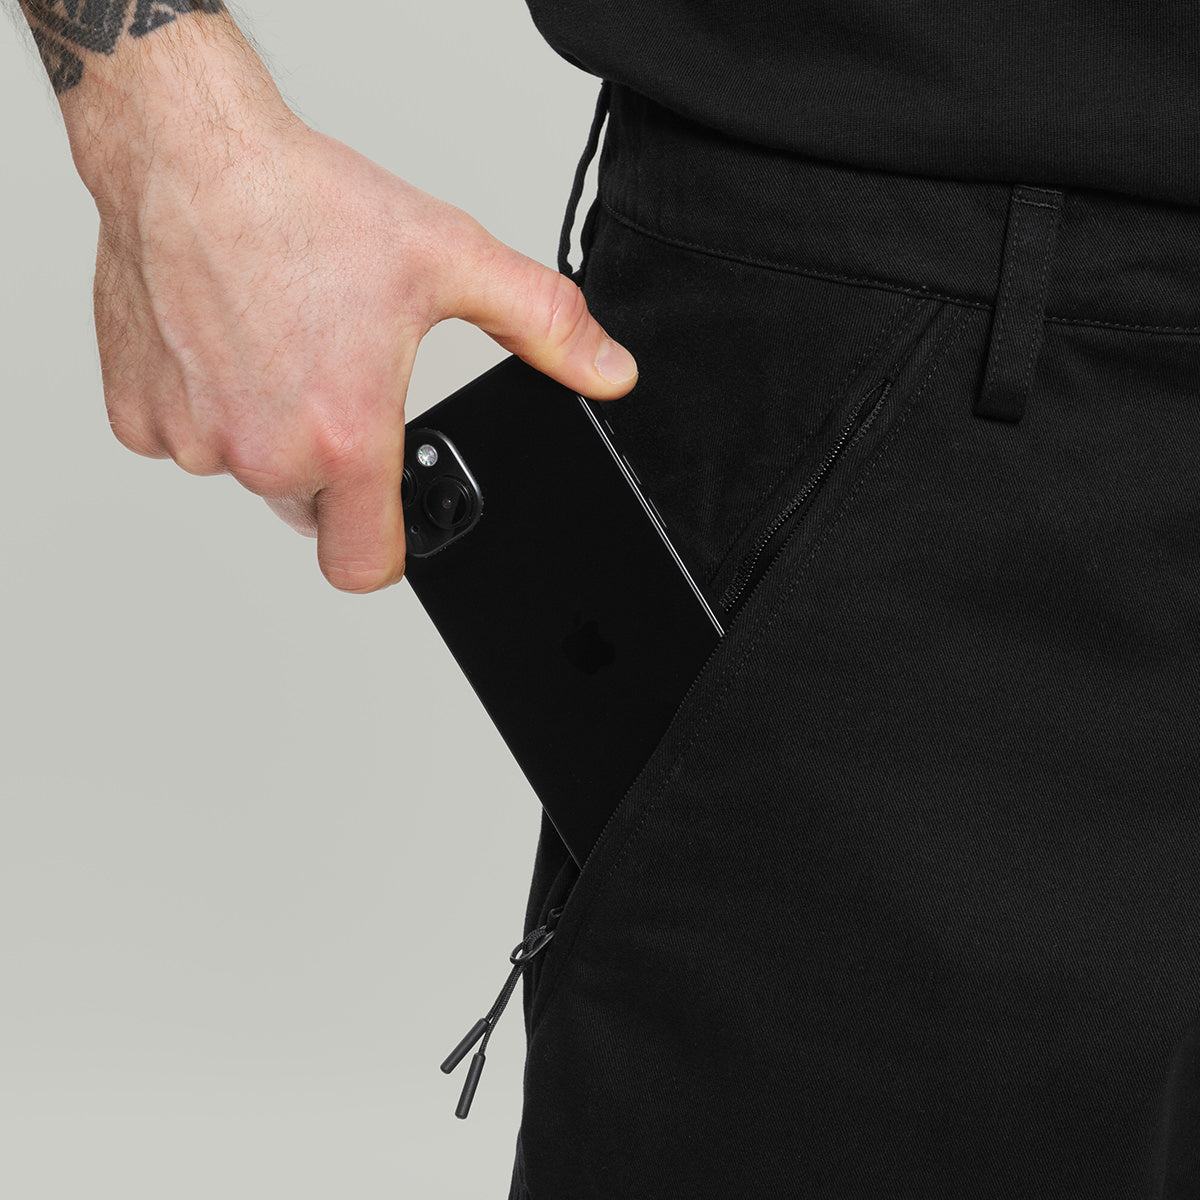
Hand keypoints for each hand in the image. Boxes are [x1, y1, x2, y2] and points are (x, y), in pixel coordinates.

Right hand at [92, 117, 636, 592]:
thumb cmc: (307, 205)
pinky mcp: (137, 418)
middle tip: (337, 382)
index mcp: (344, 438)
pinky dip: (207, 408)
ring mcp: (194, 441)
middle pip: (313, 513)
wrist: (190, 155)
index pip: (366, 569)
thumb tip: (610, 370)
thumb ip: (545, 327)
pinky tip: (226, 347)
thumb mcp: (452, 261)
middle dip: (333, 467)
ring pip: (247, 473)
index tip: (392, 516)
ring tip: (281, 350)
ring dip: (267, 433)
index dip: (389, 550)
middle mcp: (263, 453)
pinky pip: (184, 442)